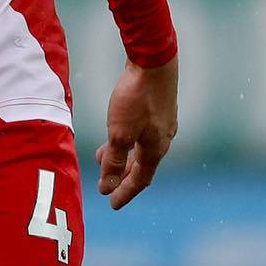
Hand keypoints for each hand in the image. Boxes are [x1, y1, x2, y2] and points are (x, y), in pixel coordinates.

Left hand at [96, 56, 177, 209]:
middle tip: (105, 184)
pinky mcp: (157, 107)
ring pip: (140, 148)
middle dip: (122, 175)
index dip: (124, 192)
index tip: (112, 204)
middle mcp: (163, 138)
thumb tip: (107, 186)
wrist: (154, 61)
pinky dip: (127, 140)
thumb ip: (113, 160)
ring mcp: (162, 122)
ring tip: (102, 156)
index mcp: (156, 149)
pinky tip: (117, 131)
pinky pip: (141, 133)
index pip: (140, 179)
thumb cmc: (137, 98)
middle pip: (141, 165)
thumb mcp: (119, 133)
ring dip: (122, 156)